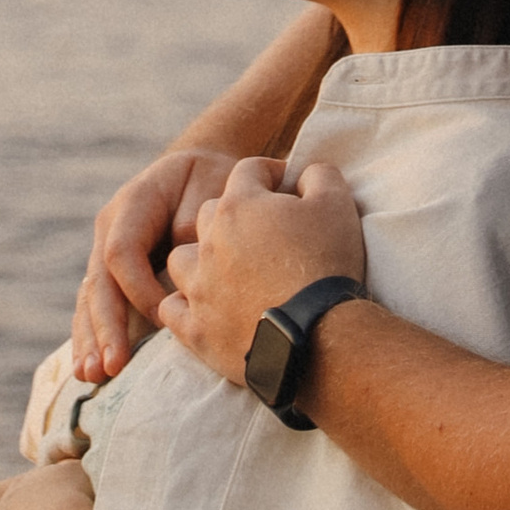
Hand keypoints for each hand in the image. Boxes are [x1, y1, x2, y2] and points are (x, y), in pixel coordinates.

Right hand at [74, 149, 242, 379]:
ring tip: (92, 376)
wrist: (196, 172)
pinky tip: (88, 371)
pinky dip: (90, 338)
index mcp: (134, 203)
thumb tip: (180, 260)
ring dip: (91, 339)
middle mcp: (110, 228)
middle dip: (105, 327)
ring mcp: (104, 251)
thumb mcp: (211, 183)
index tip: (168, 317)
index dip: (140, 287)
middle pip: (99, 281)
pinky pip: (94, 307)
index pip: (122, 250)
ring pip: (90, 299)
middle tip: (111, 366)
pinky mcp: (110, 274)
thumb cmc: (210, 180)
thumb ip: (194, 218)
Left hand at [159, 155, 367, 389]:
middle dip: (234, 215)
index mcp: (239, 206)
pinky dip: (183, 305)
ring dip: (199, 258)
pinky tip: (203, 307)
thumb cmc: (327, 266)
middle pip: (210, 213)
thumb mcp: (337, 205)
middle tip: (263, 232)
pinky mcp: (197, 330)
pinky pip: (171, 309)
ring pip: (181, 259)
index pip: (248, 172)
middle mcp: (210, 242)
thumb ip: (319, 175)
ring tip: (227, 269)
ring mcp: (199, 288)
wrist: (319, 337)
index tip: (288, 189)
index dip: (270, 175)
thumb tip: (306, 173)